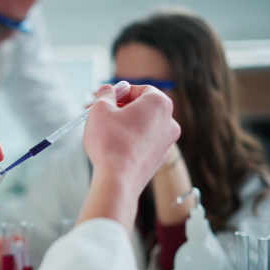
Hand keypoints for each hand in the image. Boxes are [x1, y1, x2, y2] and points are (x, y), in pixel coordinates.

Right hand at [78, 84, 179, 231]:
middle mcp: (169, 122)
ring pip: (143, 127)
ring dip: (126, 126)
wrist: (118, 180)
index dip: (120, 92)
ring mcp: (166, 143)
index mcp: (159, 104)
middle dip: (122, 109)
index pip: (141, 89)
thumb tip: (107, 90)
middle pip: (143, 108)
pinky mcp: (158, 160)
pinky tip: (114, 149)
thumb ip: (105, 95)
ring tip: (105, 132)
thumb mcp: (100, 109)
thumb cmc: (110, 142)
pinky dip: (131, 143)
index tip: (106, 99)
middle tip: (102, 113)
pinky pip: (144, 145)